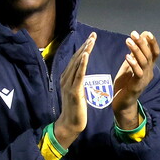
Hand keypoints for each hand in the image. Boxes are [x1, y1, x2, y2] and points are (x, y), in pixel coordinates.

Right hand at [53, 33, 95, 147]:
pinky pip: (79, 75)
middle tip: (93, 35)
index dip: (83, 48)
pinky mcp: (74, 91)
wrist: (70, 124)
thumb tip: (83, 72)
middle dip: (85, 46)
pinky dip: (82, 64)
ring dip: (85, 51)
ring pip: (77, 64)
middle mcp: (66, 79)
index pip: (76, 60)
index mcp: (66, 78)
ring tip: (91, 41)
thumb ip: (78, 81)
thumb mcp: (77, 92)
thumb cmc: (75, 110)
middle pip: (76, 59)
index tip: (91, 38)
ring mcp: (69, 85)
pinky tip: (86, 55)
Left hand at [113, 30, 158, 129]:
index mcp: (148, 68)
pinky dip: (133, 64)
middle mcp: (149, 73)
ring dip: (136, 50)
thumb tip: (138, 40)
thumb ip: (134, 55)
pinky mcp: (137, 86)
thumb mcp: (129, 68)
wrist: (122, 104)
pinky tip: (127, 56)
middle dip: (142, 43)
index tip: (146, 33)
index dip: (152, 43)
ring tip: (128, 41)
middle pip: (149, 55)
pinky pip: (137, 73)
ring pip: (144, 62)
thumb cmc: (125, 85)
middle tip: (133, 33)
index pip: (155, 53)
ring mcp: (144, 80)